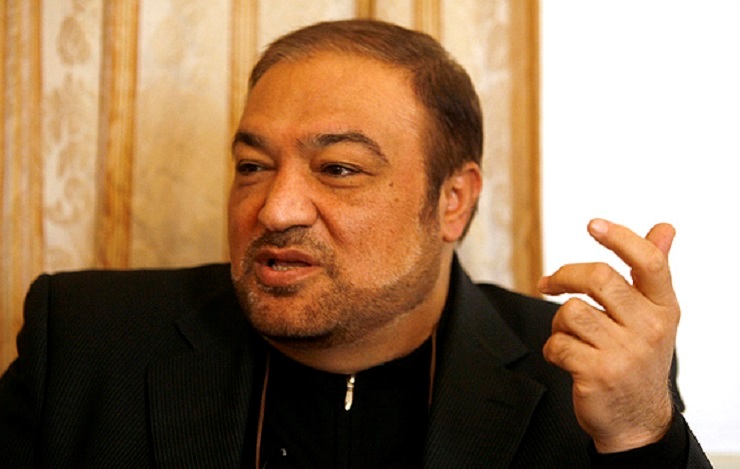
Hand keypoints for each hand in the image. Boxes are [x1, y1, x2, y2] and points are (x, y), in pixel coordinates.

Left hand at [538, 219, 679, 452]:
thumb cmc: (638, 361)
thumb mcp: (654, 317)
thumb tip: (665, 227)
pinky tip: (566, 359)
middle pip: (598, 277)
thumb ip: (653, 273)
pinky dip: (552, 349)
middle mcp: (649, 328)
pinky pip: (557, 343)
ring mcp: (624, 352)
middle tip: (547, 284)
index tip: (593, 224)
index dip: (620, 237)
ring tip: (570, 336)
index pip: (649, 262)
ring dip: (558, 323)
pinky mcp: (598, 373)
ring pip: (570, 311)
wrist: (636, 421)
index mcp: (663, 309)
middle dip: (563, 276)